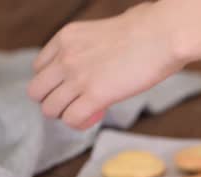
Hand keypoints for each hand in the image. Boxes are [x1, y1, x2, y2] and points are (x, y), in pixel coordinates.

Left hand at [28, 3, 185, 129]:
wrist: (163, 35)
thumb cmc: (147, 30)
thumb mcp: (104, 32)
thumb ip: (91, 48)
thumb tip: (100, 63)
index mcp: (65, 37)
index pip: (39, 69)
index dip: (55, 83)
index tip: (75, 86)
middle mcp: (65, 57)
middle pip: (37, 92)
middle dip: (55, 101)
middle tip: (78, 102)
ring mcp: (78, 77)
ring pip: (50, 109)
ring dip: (67, 114)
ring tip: (89, 111)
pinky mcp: (95, 96)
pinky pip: (72, 120)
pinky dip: (81, 123)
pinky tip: (97, 116)